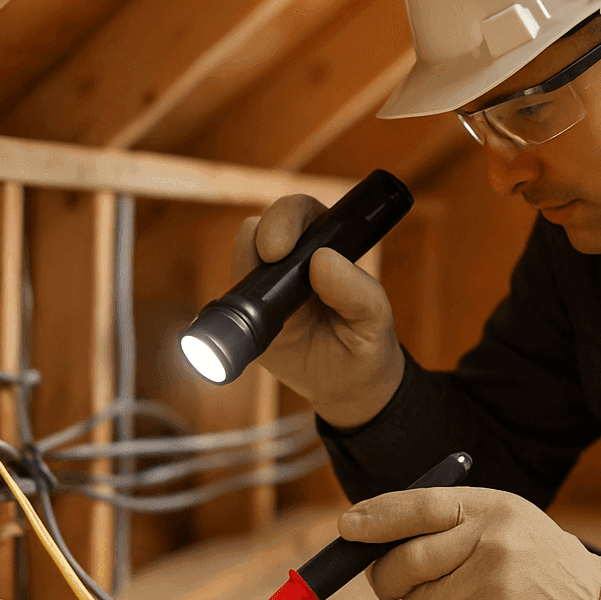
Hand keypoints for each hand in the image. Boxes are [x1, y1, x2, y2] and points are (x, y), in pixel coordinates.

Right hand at [231, 194, 403, 428]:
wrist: (346, 386)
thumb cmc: (367, 344)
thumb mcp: (374, 319)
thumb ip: (357, 291)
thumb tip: (322, 260)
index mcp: (328, 247)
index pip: (303, 213)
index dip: (288, 219)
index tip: (283, 248)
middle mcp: (293, 258)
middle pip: (265, 224)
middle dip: (262, 233)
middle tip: (270, 258)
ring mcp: (267, 284)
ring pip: (242, 256)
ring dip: (244, 267)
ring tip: (260, 297)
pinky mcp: (250, 312)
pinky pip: (229, 299)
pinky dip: (226, 306)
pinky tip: (236, 322)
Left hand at [339, 487, 600, 599]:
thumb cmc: (537, 565)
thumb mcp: (505, 524)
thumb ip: (449, 524)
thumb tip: (367, 536)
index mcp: (491, 508)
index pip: (420, 505)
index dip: (376, 516)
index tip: (346, 527)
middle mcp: (492, 541)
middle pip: (404, 562)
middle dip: (385, 581)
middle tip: (390, 589)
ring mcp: (492, 586)